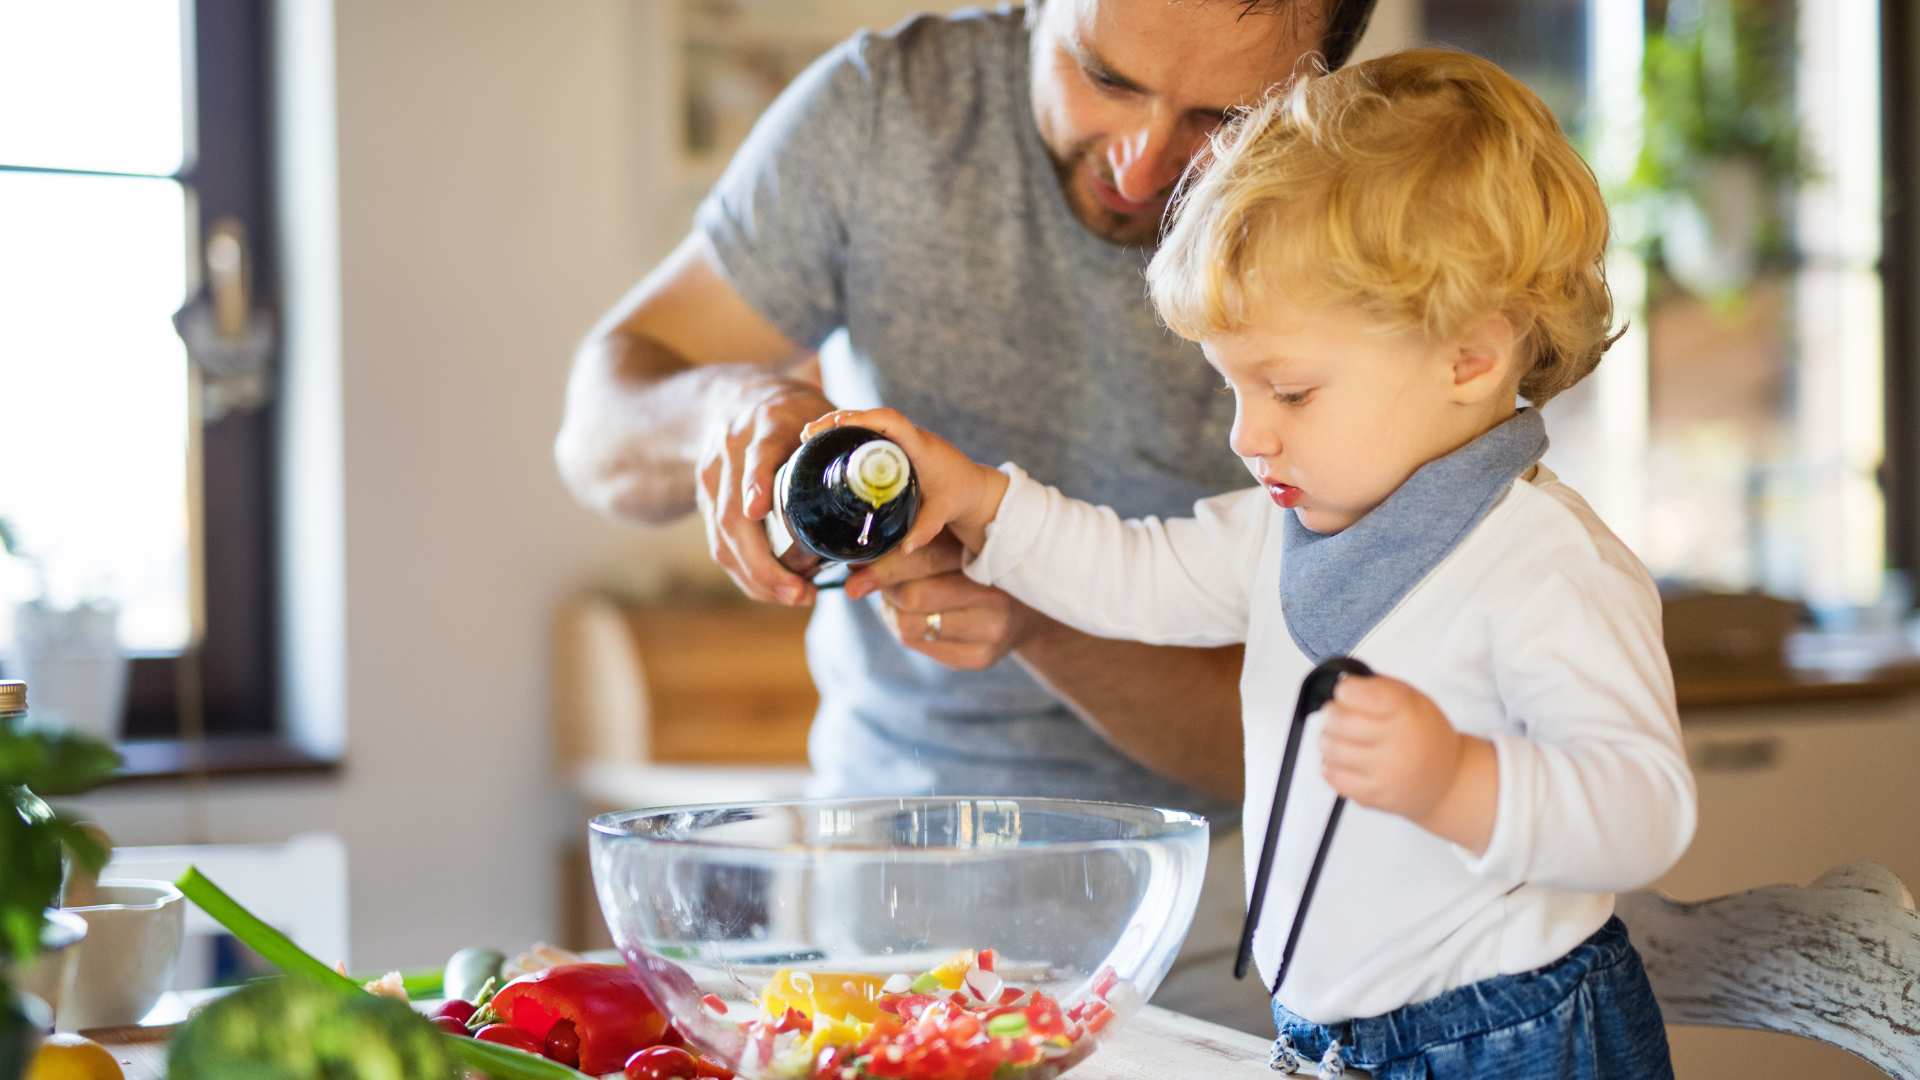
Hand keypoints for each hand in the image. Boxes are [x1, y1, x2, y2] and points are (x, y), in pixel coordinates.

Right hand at [695, 377, 834, 605]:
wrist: (736, 396)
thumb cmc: (796, 410)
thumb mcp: (822, 413)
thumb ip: (850, 443)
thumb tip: (890, 486)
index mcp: (765, 424)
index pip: (755, 455)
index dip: (755, 483)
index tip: (760, 511)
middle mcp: (730, 451)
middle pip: (732, 513)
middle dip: (763, 563)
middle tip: (800, 592)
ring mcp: (712, 476)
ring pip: (722, 536)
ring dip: (755, 576)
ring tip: (795, 597)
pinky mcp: (706, 498)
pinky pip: (719, 543)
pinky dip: (746, 572)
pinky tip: (773, 589)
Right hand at [801, 408, 1008, 553]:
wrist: (974, 487)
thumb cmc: (960, 495)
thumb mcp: (943, 512)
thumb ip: (925, 530)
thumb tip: (905, 548)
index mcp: (920, 446)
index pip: (890, 421)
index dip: (863, 419)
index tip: (837, 425)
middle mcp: (910, 435)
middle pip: (870, 416)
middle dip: (837, 421)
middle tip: (808, 434)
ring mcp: (902, 439)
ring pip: (866, 422)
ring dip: (838, 425)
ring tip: (808, 438)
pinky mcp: (896, 445)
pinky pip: (869, 432)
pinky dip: (847, 434)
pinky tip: (825, 446)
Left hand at [843, 533, 1043, 670]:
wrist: (1030, 607)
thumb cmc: (981, 565)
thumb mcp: (960, 543)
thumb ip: (919, 543)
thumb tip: (858, 559)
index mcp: (989, 556)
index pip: (925, 559)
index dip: (884, 564)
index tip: (853, 567)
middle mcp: (996, 597)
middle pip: (913, 597)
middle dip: (884, 587)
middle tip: (868, 578)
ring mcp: (991, 632)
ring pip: (910, 625)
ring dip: (892, 609)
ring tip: (897, 595)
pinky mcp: (981, 658)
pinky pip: (920, 644)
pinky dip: (907, 627)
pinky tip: (915, 615)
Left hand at [1318, 675, 1470, 824]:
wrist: (1447, 781)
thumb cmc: (1425, 734)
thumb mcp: (1413, 700)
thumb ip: (1379, 688)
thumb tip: (1342, 688)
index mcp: (1406, 712)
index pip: (1358, 694)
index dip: (1346, 690)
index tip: (1347, 691)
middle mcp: (1396, 743)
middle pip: (1339, 721)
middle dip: (1332, 713)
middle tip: (1338, 714)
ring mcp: (1384, 773)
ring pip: (1331, 749)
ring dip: (1329, 739)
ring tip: (1341, 738)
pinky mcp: (1373, 796)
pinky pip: (1333, 777)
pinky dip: (1332, 765)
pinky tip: (1345, 760)